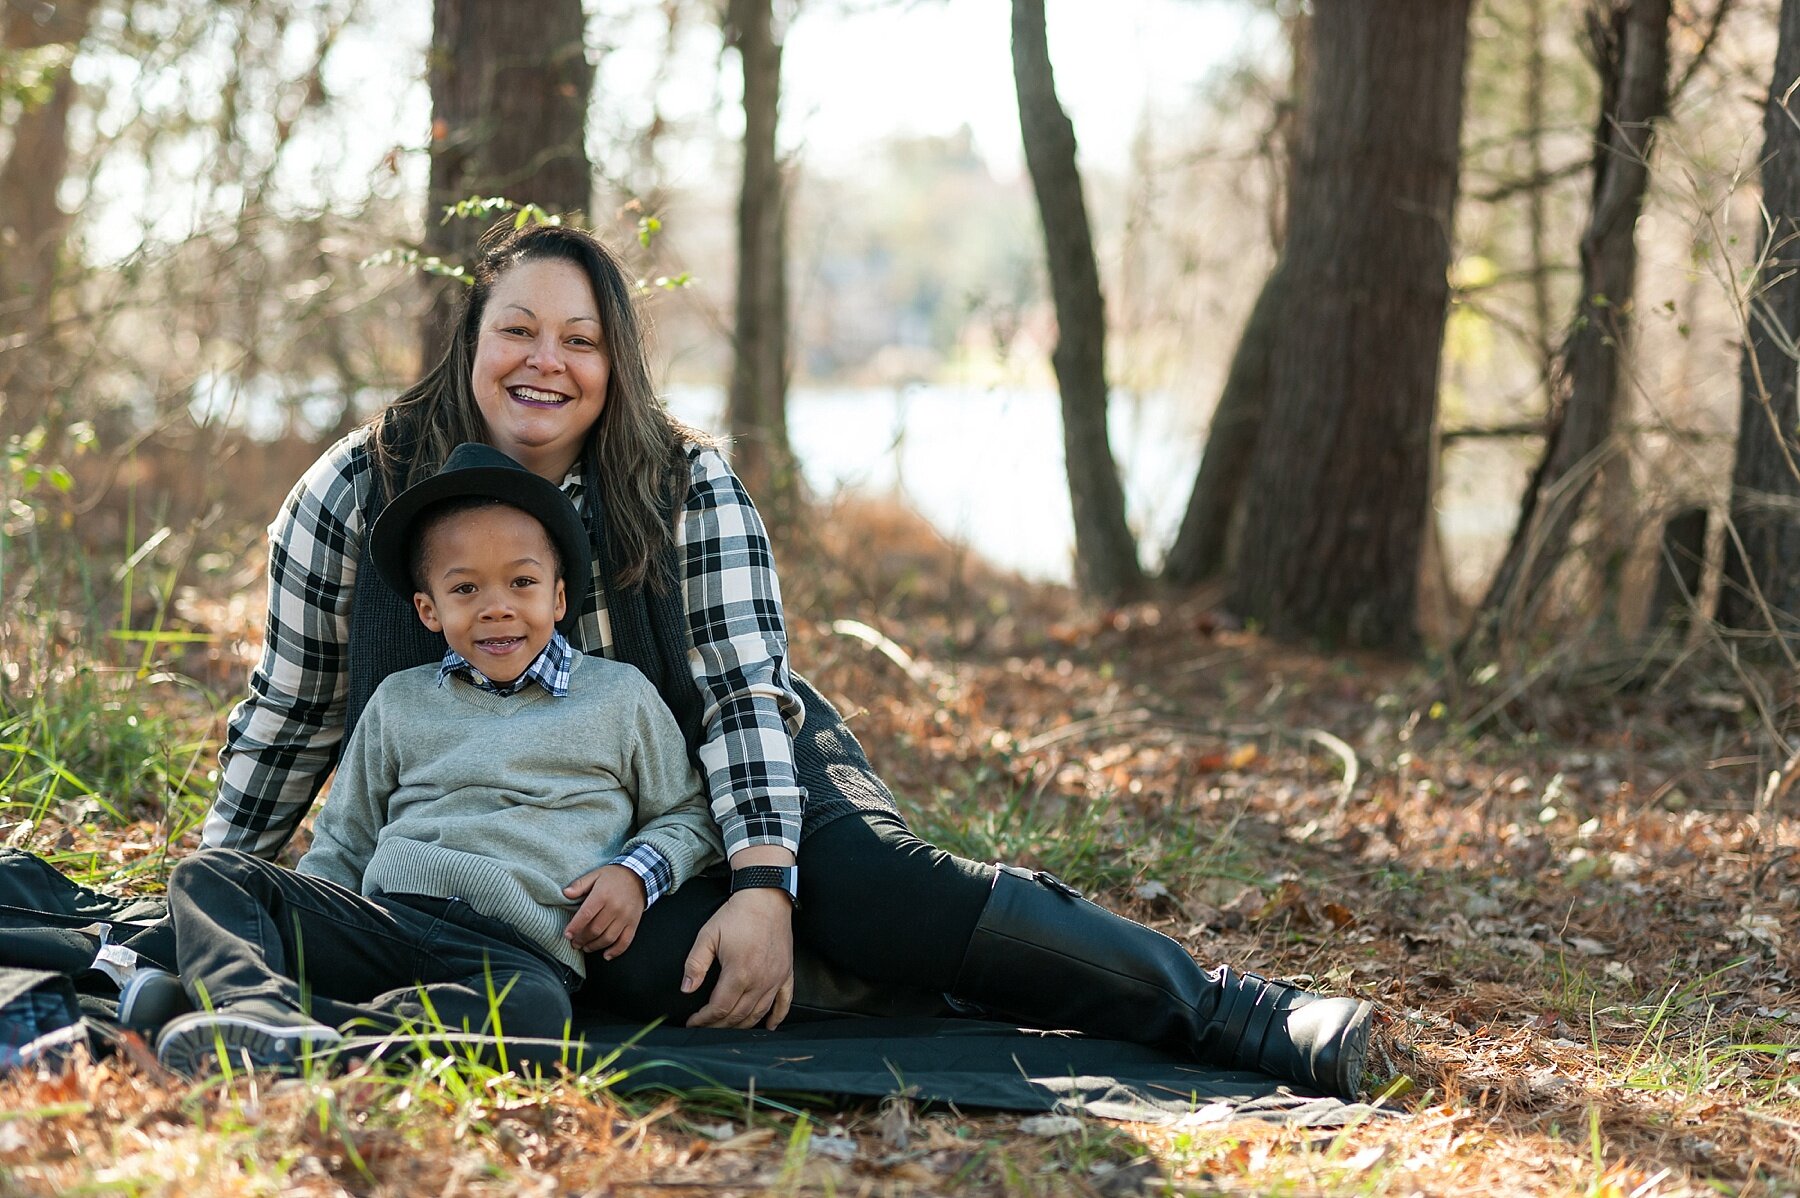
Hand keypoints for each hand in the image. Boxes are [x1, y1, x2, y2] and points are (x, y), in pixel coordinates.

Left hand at [562, 864, 646, 959]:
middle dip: (582, 939)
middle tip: (575, 943)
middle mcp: (614, 908)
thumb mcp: (596, 875)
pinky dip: (615, 951)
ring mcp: (625, 917)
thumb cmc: (614, 876)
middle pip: (595, 930)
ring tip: (586, 947)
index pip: (586, 915)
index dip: (575, 927)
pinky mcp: (633, 923)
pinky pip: (625, 941)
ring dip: (594, 946)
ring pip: (608, 938)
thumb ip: (580, 884)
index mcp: (602, 895)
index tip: (567, 935)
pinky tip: (606, 955)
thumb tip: (565, 893)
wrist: (640, 876)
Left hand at [682, 888, 794, 1029]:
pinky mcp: (786, 974)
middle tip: (705, 1027)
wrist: (766, 898)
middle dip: (718, 1025)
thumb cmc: (736, 915)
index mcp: (739, 973)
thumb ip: (695, 964)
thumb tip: (686, 989)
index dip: (703, 1020)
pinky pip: (784, 1003)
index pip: (719, 1008)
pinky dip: (777, 1018)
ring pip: (758, 1014)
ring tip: (726, 1027)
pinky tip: (768, 1027)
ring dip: (741, 1025)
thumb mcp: (707, 935)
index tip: (692, 1022)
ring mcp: (775, 979)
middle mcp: (760, 981)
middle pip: (738, 1016)